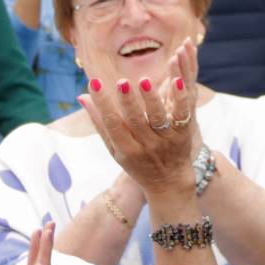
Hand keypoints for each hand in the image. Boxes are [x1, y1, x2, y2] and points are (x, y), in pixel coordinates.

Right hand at [78, 38, 198, 194]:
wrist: (168, 184)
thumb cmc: (136, 162)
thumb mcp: (114, 148)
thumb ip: (99, 122)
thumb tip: (81, 96)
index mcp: (125, 149)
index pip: (112, 124)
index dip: (103, 104)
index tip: (95, 82)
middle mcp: (145, 145)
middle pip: (135, 121)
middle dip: (128, 101)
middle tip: (122, 82)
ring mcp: (165, 140)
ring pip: (158, 118)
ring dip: (151, 99)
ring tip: (144, 81)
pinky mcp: (183, 134)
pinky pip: (182, 115)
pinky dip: (180, 99)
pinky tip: (178, 81)